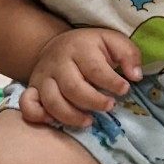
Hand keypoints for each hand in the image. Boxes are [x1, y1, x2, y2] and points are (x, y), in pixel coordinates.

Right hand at [20, 28, 142, 127]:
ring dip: (70, 115)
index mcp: (80, 48)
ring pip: (51, 100)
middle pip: (73, 87)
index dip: (111, 81)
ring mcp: (43, 76)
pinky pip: (28, 105)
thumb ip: (128, 55)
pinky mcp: (33, 89)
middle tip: (110, 106)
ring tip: (89, 121)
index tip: (124, 90)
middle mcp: (59, 62)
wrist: (58, 44)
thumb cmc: (91, 47)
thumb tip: (136, 75)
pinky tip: (54, 122)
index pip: (94, 68)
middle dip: (93, 101)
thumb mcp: (112, 41)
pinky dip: (38, 116)